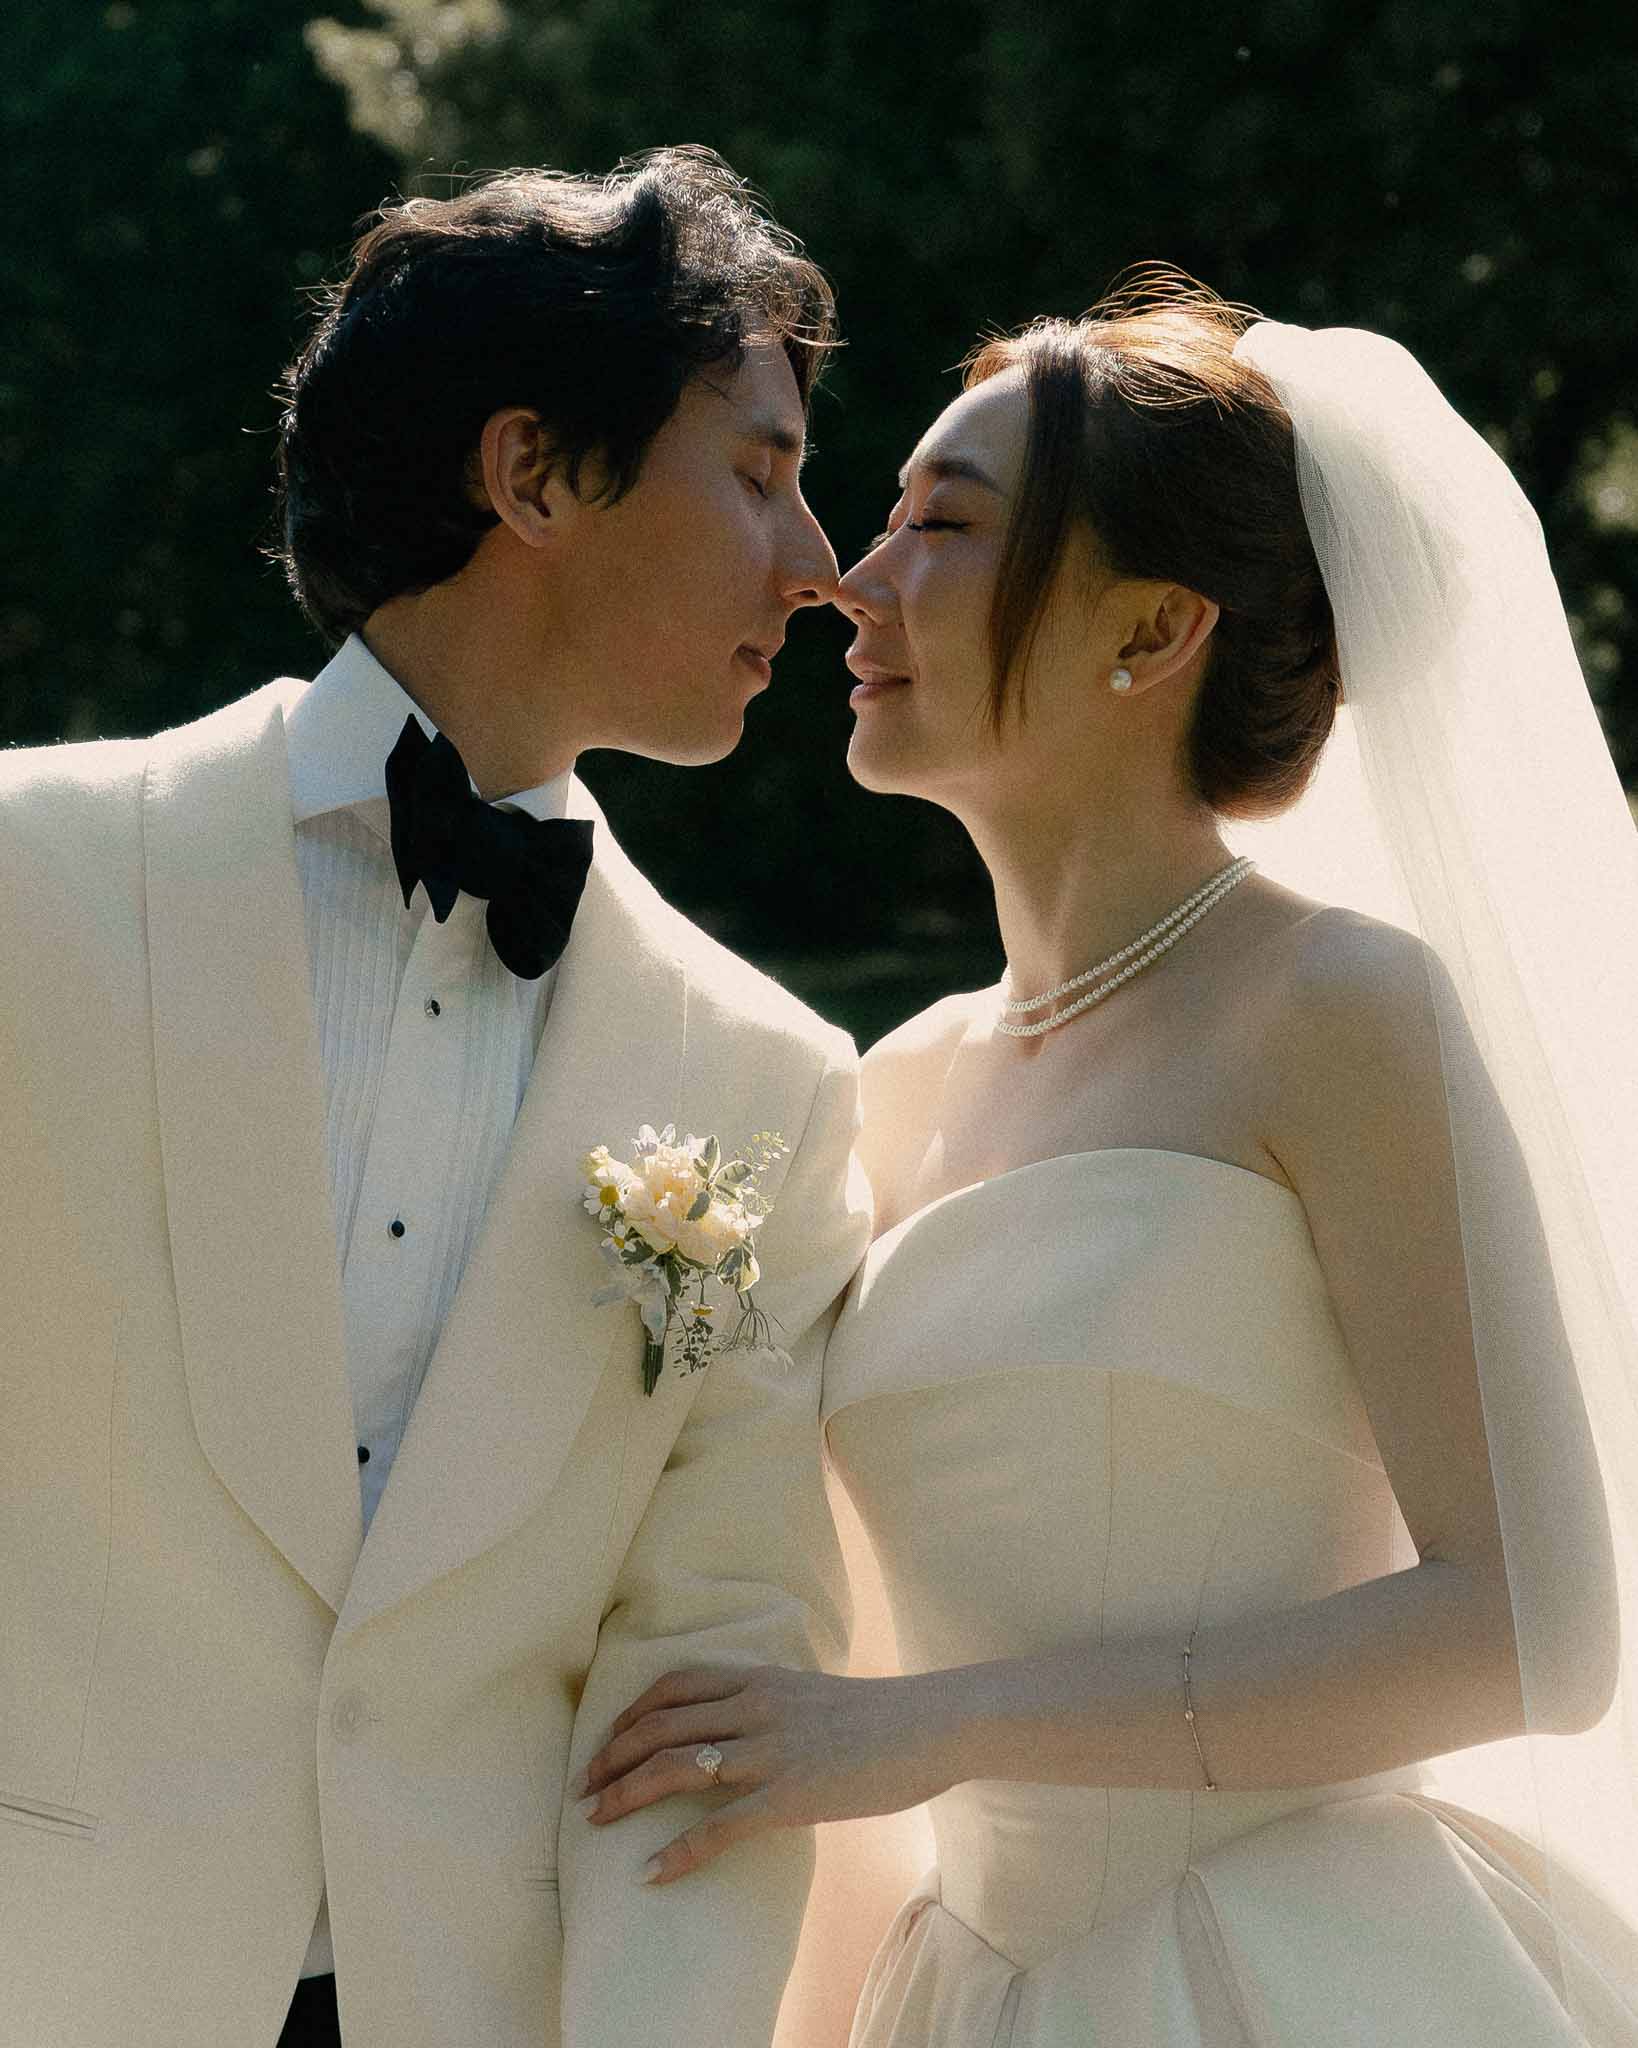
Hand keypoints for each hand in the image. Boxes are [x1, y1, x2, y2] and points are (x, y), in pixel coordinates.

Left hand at [577, 1662, 953, 1884]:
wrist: (933, 1725)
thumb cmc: (882, 1716)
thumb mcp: (814, 1694)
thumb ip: (773, 1703)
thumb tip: (743, 1724)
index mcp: (761, 1678)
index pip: (673, 1685)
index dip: (630, 1713)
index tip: (606, 1740)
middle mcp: (755, 1707)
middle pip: (659, 1725)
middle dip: (611, 1757)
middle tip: (583, 1788)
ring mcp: (770, 1751)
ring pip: (675, 1767)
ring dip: (625, 1795)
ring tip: (595, 1821)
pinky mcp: (789, 1795)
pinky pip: (719, 1826)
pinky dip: (678, 1851)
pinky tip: (653, 1872)